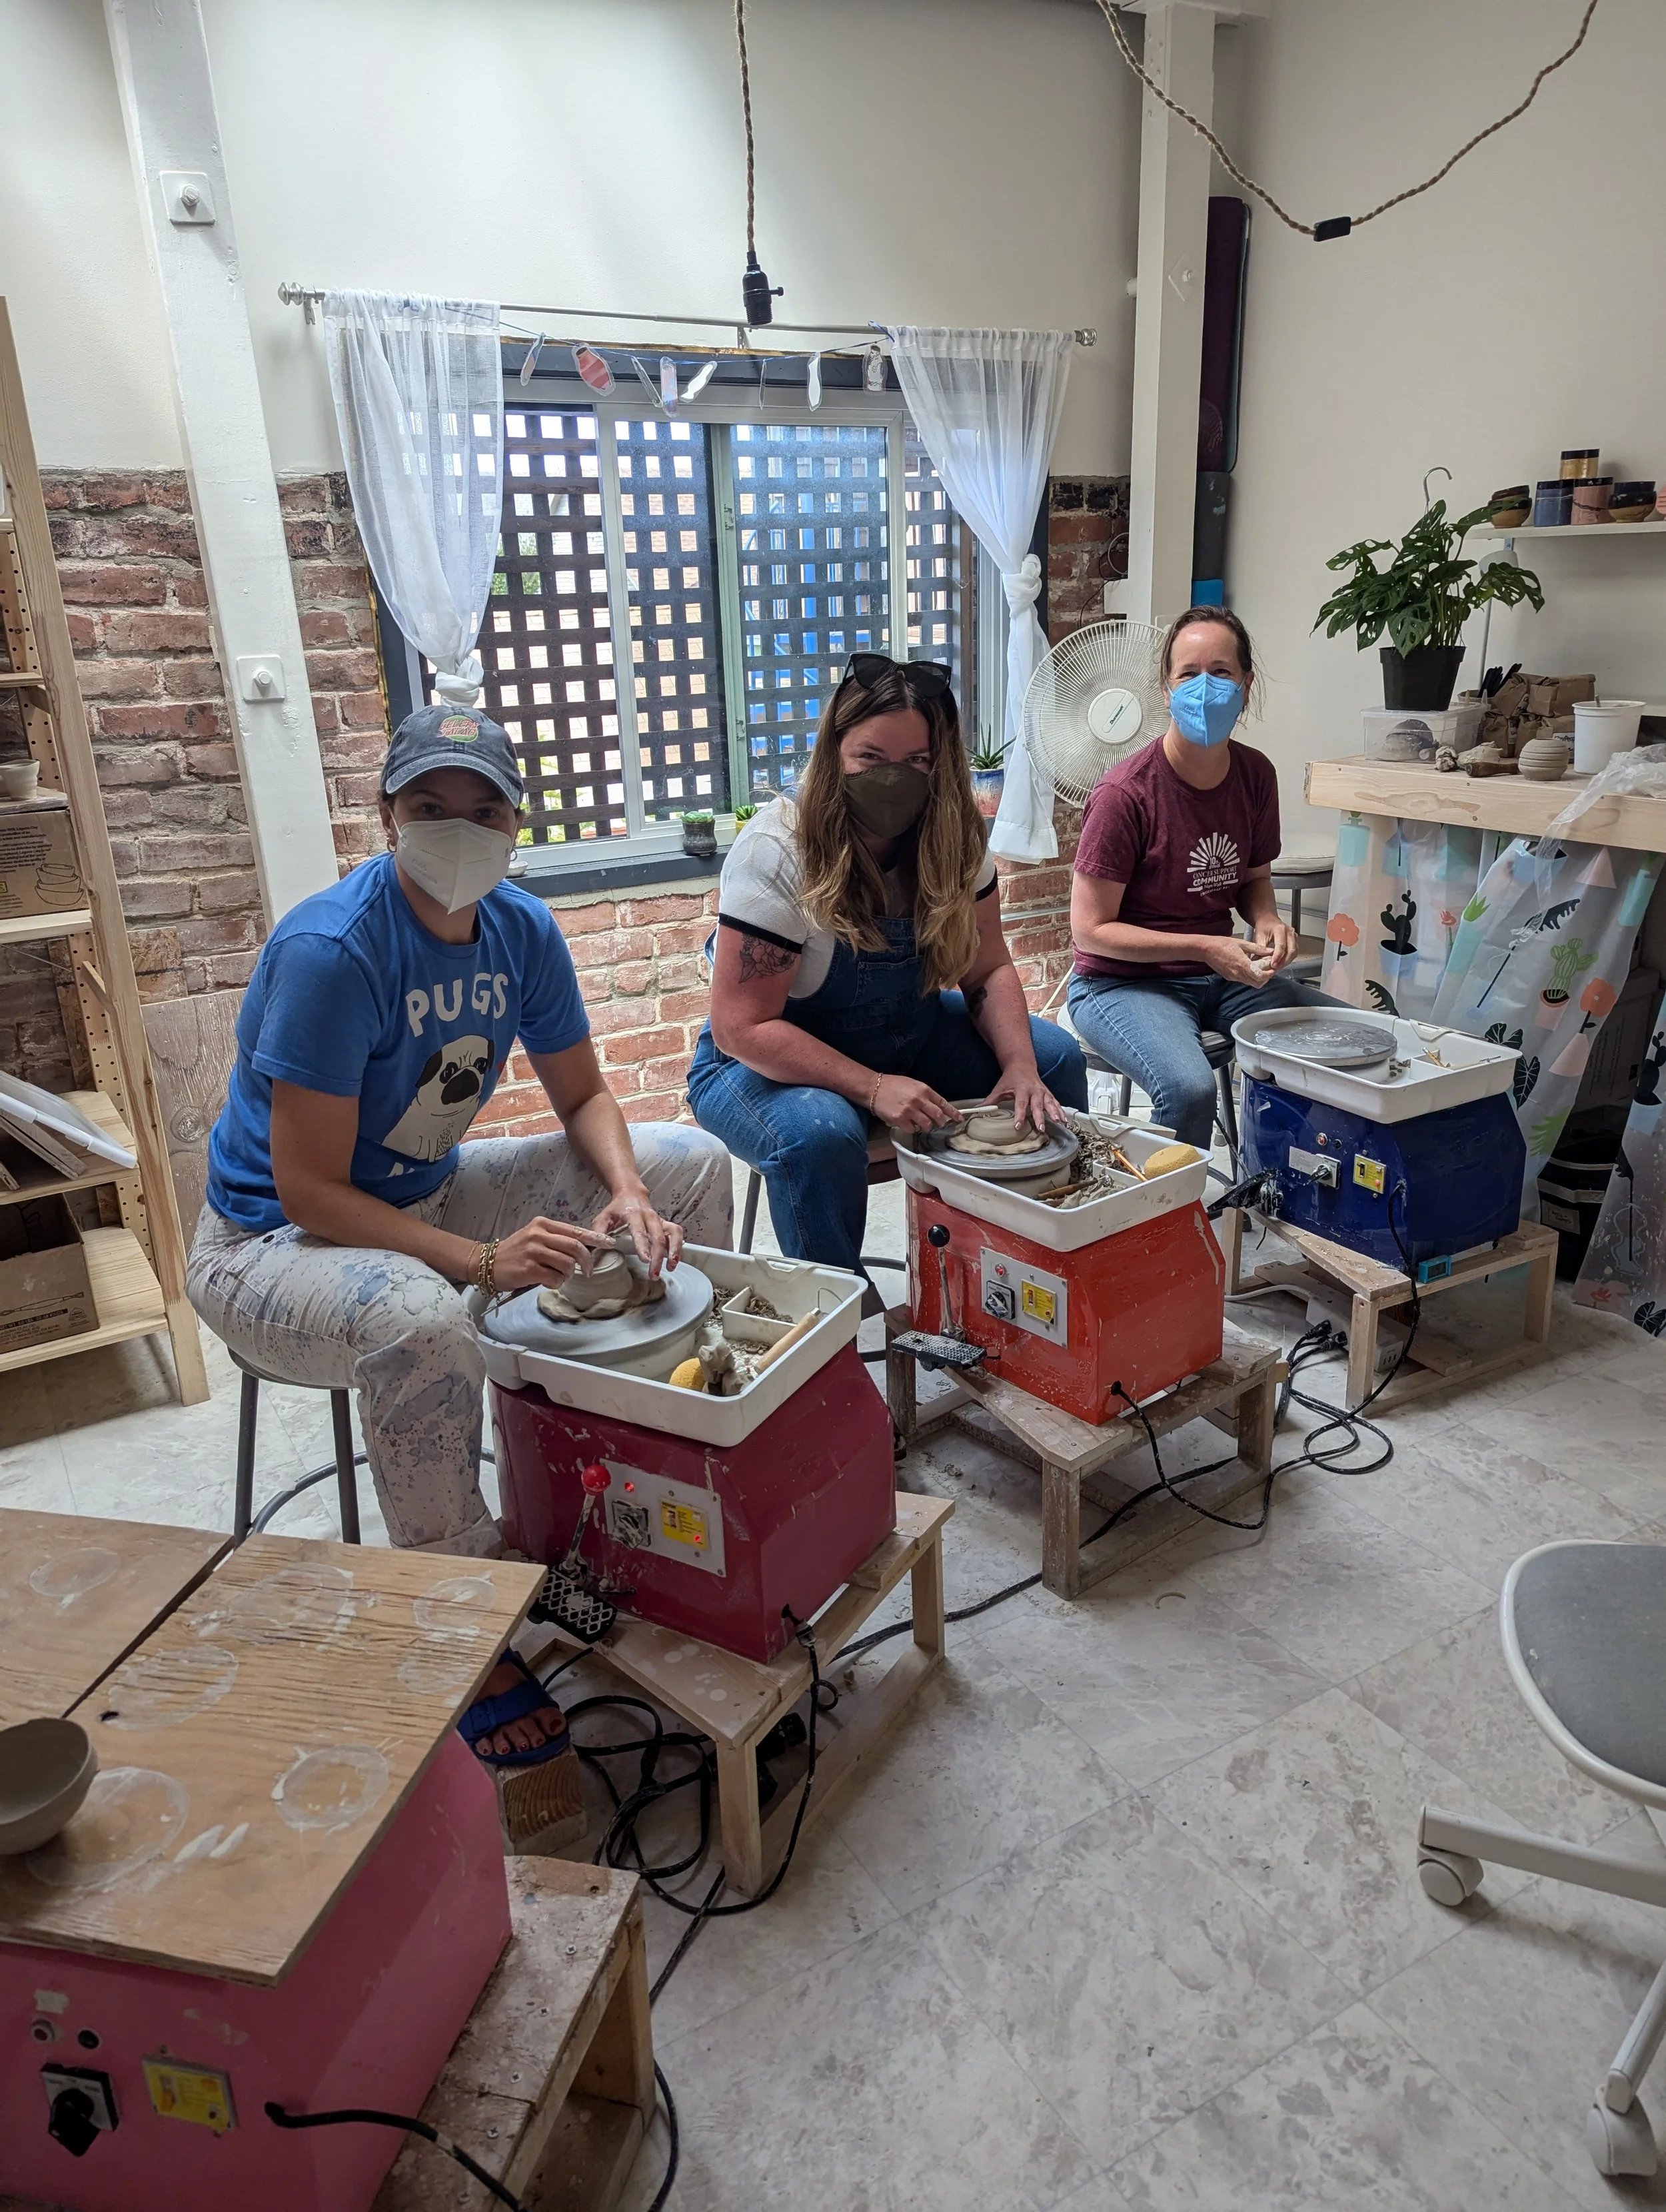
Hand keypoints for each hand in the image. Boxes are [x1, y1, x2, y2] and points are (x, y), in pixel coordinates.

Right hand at [492, 1215, 613, 1293]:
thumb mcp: (535, 1238)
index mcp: (543, 1224)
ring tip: (555, 1275)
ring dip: (566, 1274)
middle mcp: (539, 1235)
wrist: (486, 1263)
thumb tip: (583, 1250)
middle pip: (575, 1247)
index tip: (609, 1244)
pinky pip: (555, 1278)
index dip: (595, 1239)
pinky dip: (555, 1283)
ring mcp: (534, 1251)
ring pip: (567, 1264)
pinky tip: (545, 1280)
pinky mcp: (529, 1268)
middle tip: (587, 1271)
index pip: (575, 1231)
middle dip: (586, 1261)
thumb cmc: (515, 1252)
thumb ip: (556, 1240)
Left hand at [592, 1188, 680, 1276]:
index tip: (645, 1260)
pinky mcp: (666, 1224)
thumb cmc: (616, 1209)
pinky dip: (678, 1246)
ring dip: (674, 1250)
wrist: (631, 1193)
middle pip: (658, 1236)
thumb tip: (591, 1253)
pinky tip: (674, 1260)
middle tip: (654, 1274)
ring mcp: (660, 1220)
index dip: (643, 1246)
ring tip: (671, 1267)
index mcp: (633, 1214)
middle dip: (658, 1256)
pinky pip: (676, 1234)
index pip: (640, 1231)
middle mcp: (650, 1216)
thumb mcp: (603, 1218)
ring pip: (673, 1234)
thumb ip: (598, 1234)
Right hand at [870, 1073, 958, 1132]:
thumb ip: (925, 1095)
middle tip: (940, 1124)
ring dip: (927, 1127)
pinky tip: (907, 1124)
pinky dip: (912, 1129)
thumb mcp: (912, 1085)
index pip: (943, 1103)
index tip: (959, 1118)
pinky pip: (912, 1129)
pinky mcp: (899, 1119)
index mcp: (923, 1089)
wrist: (873, 1087)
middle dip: (941, 1122)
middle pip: (938, 1116)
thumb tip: (937, 1107)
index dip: (953, 1112)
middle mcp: (918, 1099)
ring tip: (922, 1124)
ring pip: (927, 1125)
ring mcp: (909, 1110)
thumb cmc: (893, 1085)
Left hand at [987, 1064, 1067, 1133]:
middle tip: (1041, 1128)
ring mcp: (1043, 1092)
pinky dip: (1061, 1111)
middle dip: (1040, 1117)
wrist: (1022, 1064)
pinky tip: (1065, 1120)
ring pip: (1050, 1103)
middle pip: (1038, 1105)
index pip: (1020, 1104)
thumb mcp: (999, 1088)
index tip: (1018, 1126)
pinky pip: (1056, 1102)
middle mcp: (1034, 1090)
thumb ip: (990, 1100)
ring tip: (1059, 1123)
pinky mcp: (1048, 1093)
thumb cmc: (1010, 1078)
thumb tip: (978, 1110)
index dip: (1019, 1115)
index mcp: (1021, 1089)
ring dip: (1055, 1113)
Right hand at [1203, 934, 1278, 988]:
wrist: (1206, 949)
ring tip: (1259, 968)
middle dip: (1265, 978)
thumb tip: (1270, 951)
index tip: (1272, 969)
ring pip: (1250, 983)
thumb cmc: (1222, 944)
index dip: (1269, 974)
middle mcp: (1238, 973)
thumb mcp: (1242, 943)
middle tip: (1268, 969)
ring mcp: (1233, 977)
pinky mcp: (1229, 977)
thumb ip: (1257, 949)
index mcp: (1243, 964)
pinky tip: (1249, 968)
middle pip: (1257, 983)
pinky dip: (1249, 976)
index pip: (1260, 976)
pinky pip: (1242, 980)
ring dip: (1257, 978)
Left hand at [1250, 915, 1299, 971]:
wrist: (1267, 919)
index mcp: (1280, 929)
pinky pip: (1294, 952)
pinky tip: (1280, 963)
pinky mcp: (1294, 940)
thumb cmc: (1264, 925)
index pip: (1281, 946)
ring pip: (1294, 953)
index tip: (1272, 965)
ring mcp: (1293, 936)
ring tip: (1277, 968)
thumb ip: (1260, 949)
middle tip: (1275, 969)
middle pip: (1291, 951)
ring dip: (1286, 962)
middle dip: (1283, 962)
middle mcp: (1289, 932)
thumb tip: (1258, 961)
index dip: (1277, 957)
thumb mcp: (1259, 936)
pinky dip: (1287, 959)